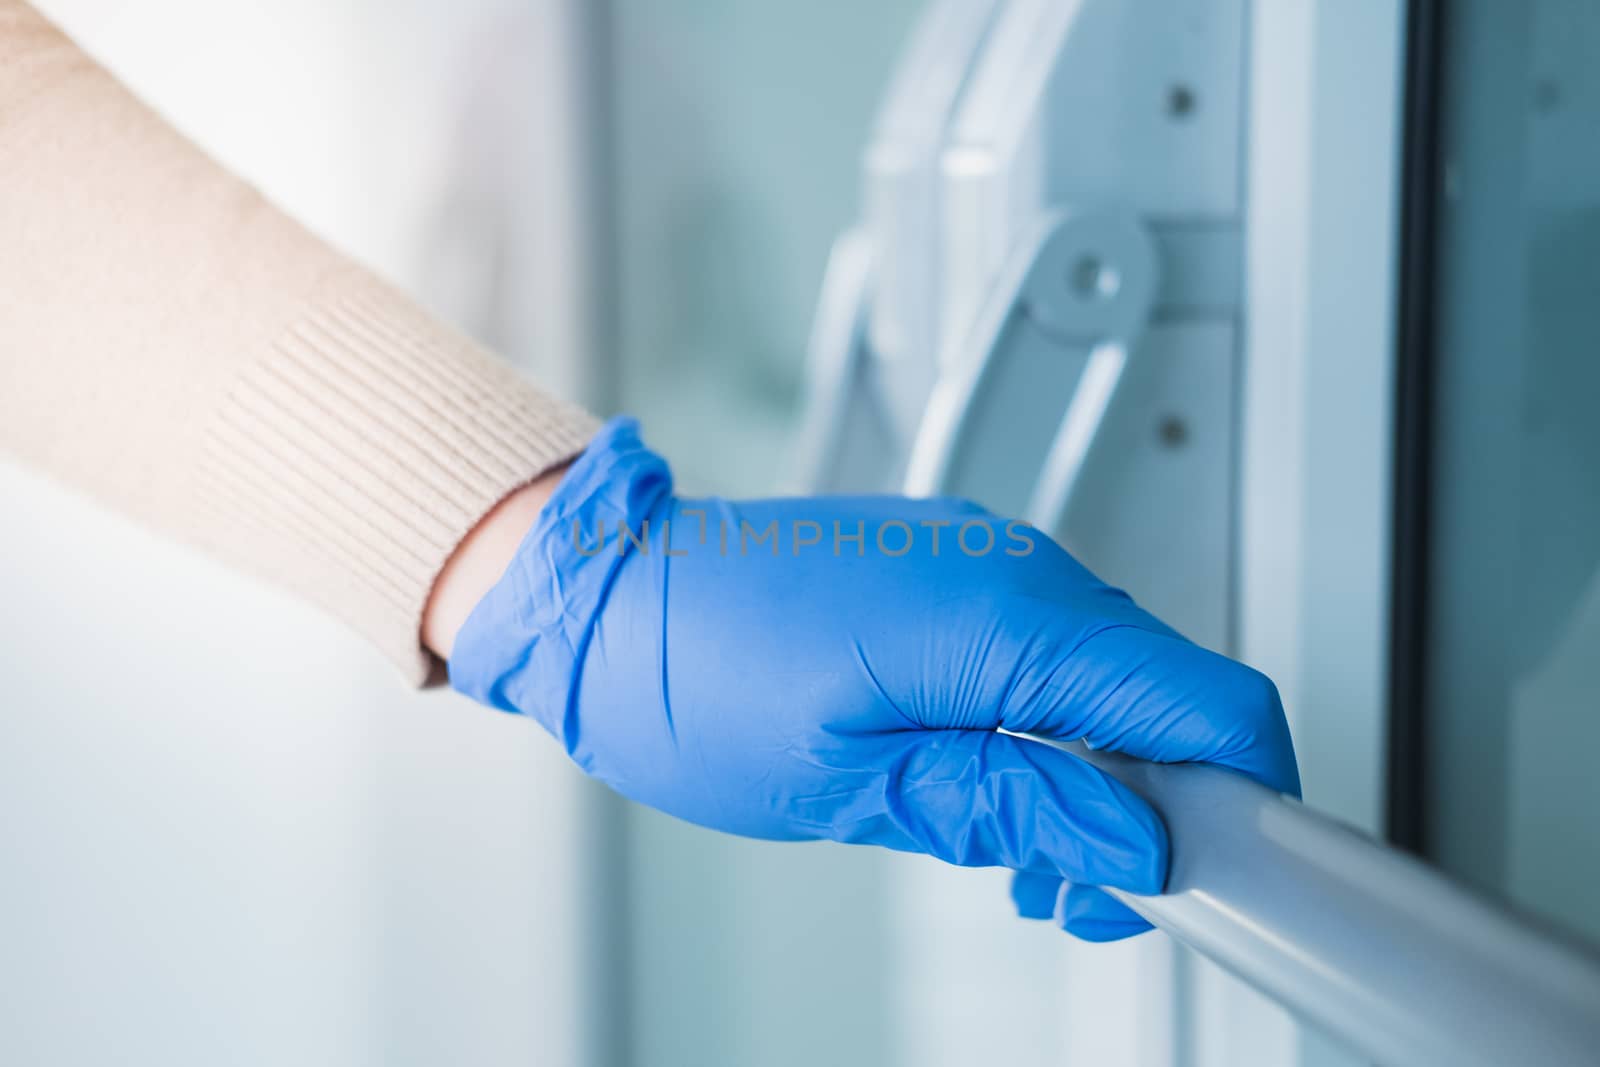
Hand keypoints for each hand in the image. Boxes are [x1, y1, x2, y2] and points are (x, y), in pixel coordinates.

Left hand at [448, 420, 1298, 939]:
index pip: (1207, 702)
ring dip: (1101, 779)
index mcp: (1008, 615)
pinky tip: (1002, 791)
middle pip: (1173, 695)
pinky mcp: (959, 572)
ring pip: (1116, 680)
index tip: (1227, 878)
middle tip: (1090, 898)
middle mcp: (1016, 568)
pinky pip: (1053, 651)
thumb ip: (1015, 807)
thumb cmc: (691, 676)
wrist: (607, 594)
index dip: (1245, 799)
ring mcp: (989, 561)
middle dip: (1162, 808)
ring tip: (1028, 863)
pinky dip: (1053, 730)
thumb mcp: (857, 783)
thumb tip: (1133, 842)